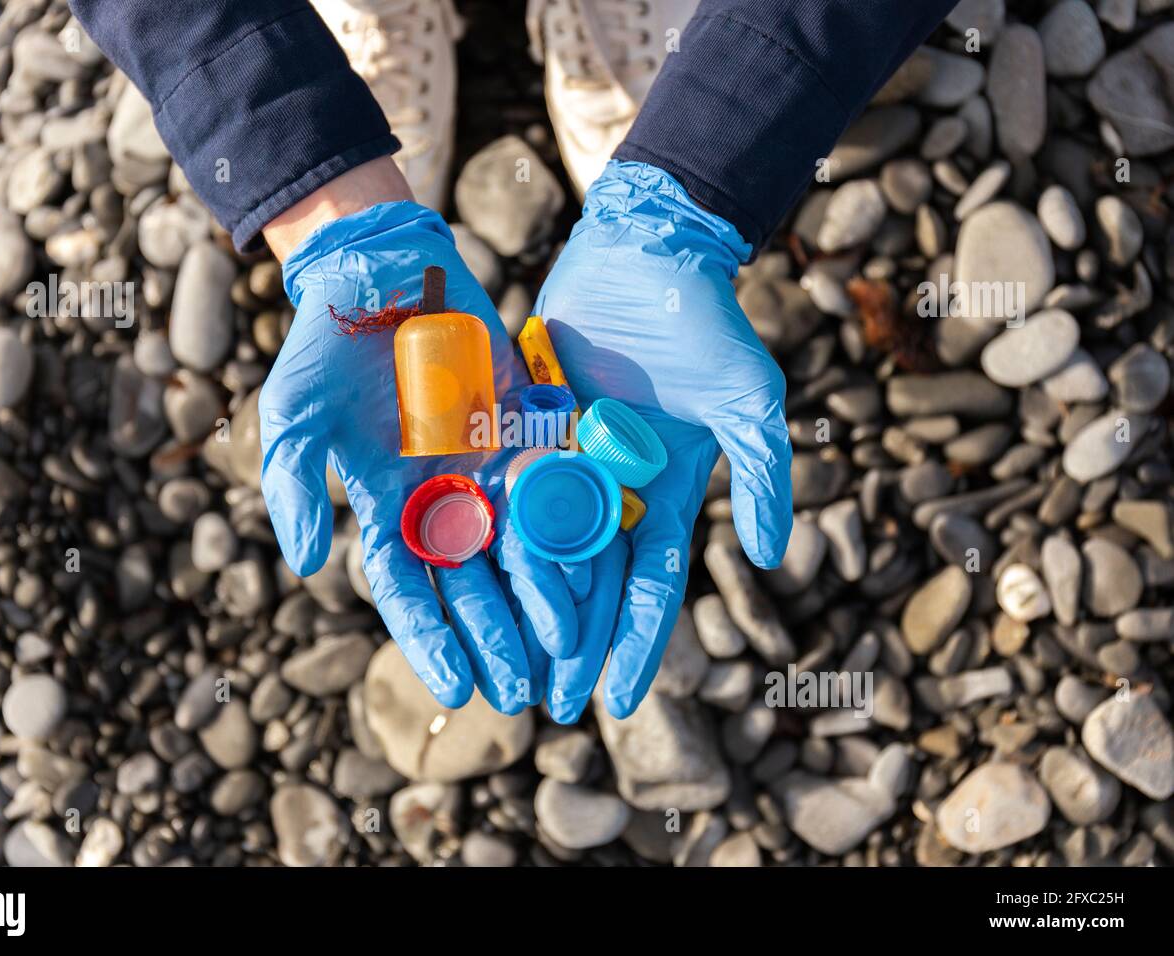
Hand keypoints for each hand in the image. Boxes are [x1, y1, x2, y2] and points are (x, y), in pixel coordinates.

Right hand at [259, 163, 576, 713]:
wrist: (382, 266)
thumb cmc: (327, 342)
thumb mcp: (295, 414)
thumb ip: (296, 487)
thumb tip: (310, 566)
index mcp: (387, 503)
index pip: (410, 588)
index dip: (431, 638)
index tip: (459, 686)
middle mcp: (443, 495)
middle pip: (474, 583)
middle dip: (496, 639)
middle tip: (523, 695)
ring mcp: (489, 465)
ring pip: (523, 547)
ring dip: (542, 601)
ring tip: (568, 652)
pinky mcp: (531, 428)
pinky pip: (560, 487)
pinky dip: (577, 529)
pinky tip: (601, 572)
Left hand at [534, 160, 792, 722]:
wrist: (645, 251)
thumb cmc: (705, 325)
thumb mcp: (748, 404)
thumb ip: (764, 477)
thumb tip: (767, 560)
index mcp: (664, 490)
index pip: (650, 585)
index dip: (636, 644)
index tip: (618, 703)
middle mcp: (610, 486)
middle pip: (587, 581)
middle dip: (571, 645)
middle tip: (545, 706)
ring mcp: (563, 459)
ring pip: (536, 547)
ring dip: (521, 604)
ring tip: (500, 661)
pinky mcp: (523, 426)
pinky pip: (500, 488)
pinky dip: (485, 534)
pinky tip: (458, 579)